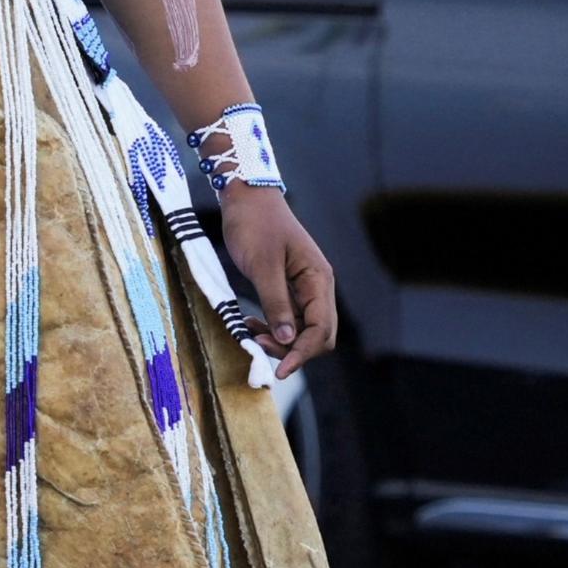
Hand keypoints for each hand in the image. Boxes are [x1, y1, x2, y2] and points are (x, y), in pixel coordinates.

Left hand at [215, 184, 336, 377]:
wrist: (246, 196)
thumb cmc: (255, 224)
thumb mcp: (262, 265)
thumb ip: (276, 302)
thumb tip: (285, 339)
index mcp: (318, 279)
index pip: (322, 329)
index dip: (303, 352)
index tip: (280, 370)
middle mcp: (317, 287)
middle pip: (318, 334)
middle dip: (293, 349)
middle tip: (258, 347)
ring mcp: (303, 288)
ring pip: (301, 329)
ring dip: (280, 339)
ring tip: (249, 333)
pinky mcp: (288, 287)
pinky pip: (287, 318)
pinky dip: (272, 326)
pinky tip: (250, 323)